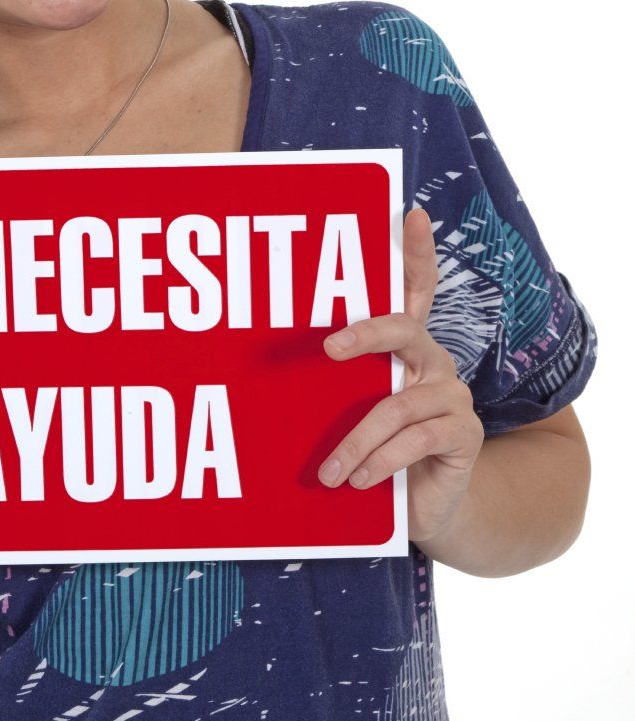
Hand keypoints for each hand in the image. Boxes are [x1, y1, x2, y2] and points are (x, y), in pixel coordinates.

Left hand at [317, 206, 484, 546]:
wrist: (423, 507)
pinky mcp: (464, 432)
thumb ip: (330, 388)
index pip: (414, 289)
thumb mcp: (349, 414)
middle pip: (403, 328)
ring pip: (397, 404)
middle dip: (364, 332)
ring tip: (330, 472)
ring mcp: (452, 395)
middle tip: (328, 348)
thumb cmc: (375, 450)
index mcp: (405, 348)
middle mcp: (433, 360)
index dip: (417, 251)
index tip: (412, 213)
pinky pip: (418, 439)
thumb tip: (256, 366)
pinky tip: (360, 480)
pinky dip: (381, 460)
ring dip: (355, 441)